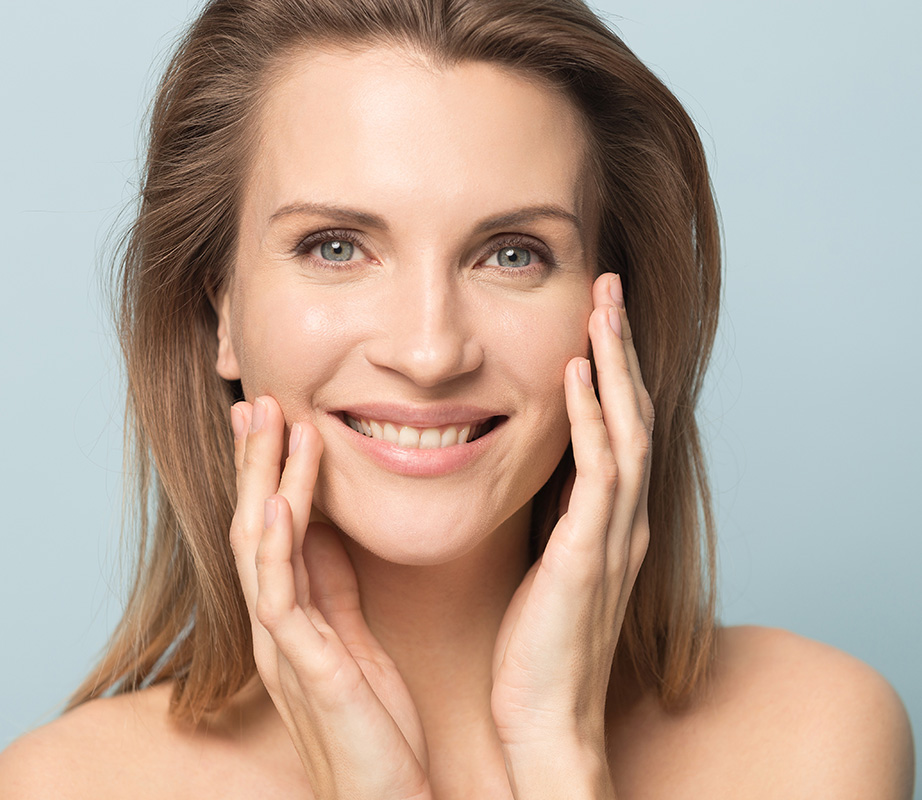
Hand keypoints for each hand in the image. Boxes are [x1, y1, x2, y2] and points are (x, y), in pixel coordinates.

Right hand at [229, 397, 431, 799]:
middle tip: (257, 400)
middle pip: (253, 524)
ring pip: (258, 547)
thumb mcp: (354, 639)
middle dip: (255, 461)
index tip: (274, 417)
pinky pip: (281, 594)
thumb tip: (327, 528)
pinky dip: (278, 542)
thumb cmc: (374, 725)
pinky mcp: (305, 668)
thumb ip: (335, 586)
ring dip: (263, 482)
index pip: (271, 528)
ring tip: (271, 423)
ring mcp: (283, 646)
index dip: (268, 472)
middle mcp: (276, 625)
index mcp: (292, 617)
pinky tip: (281, 500)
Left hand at [490, 273, 651, 796]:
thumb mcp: (545, 568)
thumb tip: (527, 477)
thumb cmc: (538, 648)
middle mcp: (622, 520)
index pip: (617, 429)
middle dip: (620, 347)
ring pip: (626, 428)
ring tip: (602, 305)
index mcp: (607, 522)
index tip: (593, 319)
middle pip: (631, 413)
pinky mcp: (590, 554)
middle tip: (608, 287)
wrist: (546, 719)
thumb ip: (548, 520)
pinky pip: (599, 472)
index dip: (611, 371)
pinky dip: (595, 418)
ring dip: (615, 363)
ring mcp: (613, 535)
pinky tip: (579, 374)